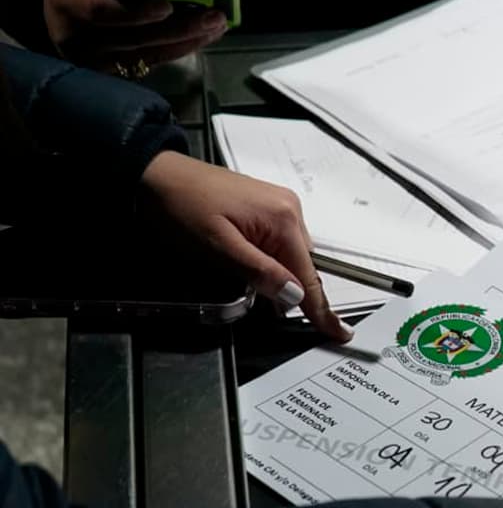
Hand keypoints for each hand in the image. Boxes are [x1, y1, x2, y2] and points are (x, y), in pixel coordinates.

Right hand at [44, 0, 227, 72]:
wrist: (67, 13)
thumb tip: (171, 0)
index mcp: (66, 5)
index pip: (99, 12)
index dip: (136, 12)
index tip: (166, 6)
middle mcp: (77, 39)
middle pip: (134, 38)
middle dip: (180, 28)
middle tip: (213, 16)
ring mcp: (95, 61)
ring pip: (148, 54)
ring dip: (189, 40)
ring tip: (217, 25)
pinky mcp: (112, 72)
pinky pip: (152, 62)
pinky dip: (181, 49)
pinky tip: (205, 37)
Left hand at [141, 151, 352, 341]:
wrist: (157, 174)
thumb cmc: (182, 208)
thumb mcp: (218, 248)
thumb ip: (260, 273)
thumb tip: (295, 296)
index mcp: (284, 220)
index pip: (308, 276)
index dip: (321, 310)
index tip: (339, 333)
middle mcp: (290, 209)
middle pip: (303, 265)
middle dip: (290, 289)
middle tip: (265, 306)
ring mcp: (281, 205)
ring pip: (291, 255)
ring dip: (277, 273)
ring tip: (244, 276)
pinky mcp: (268, 205)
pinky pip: (281, 241)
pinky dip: (271, 258)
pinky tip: (249, 261)